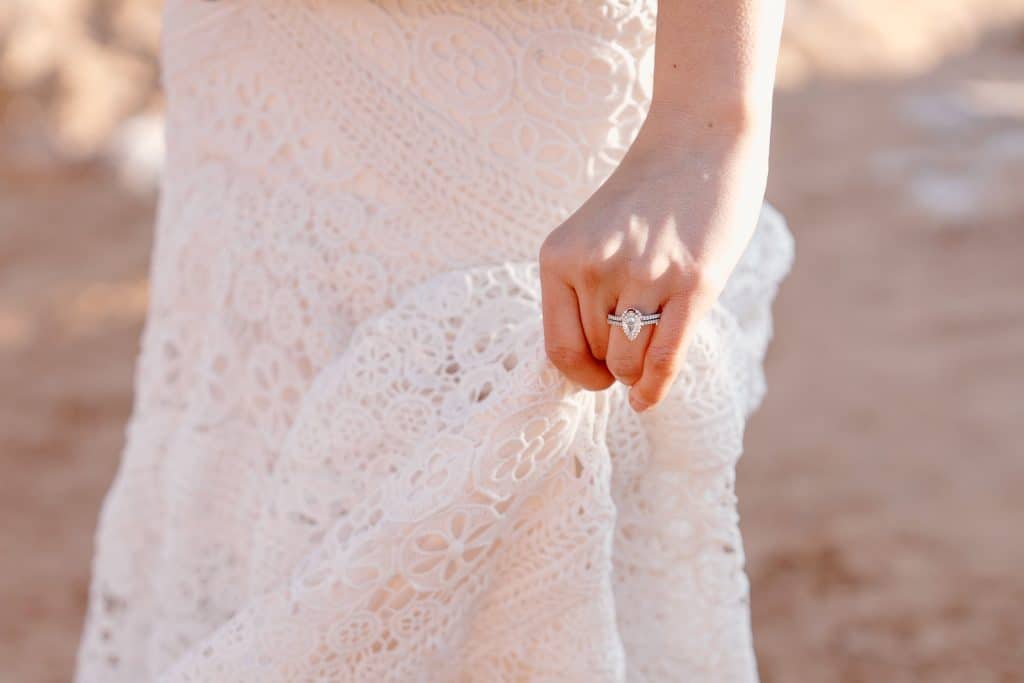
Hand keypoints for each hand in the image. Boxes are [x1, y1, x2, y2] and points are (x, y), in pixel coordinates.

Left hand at [538, 111, 769, 411]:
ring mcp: (643, 275)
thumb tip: (592, 366)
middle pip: (598, 356)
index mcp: (559, 256)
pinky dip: (654, 390)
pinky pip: (665, 359)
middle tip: (636, 346)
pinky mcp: (692, 282)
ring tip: (651, 350)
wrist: (700, 138)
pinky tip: (647, 401)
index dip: (578, 374)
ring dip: (638, 371)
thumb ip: (583, 290)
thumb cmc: (647, 194)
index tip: (596, 374)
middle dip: (615, 363)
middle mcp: (594, 268)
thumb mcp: (592, 235)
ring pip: (629, 363)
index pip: (558, 348)